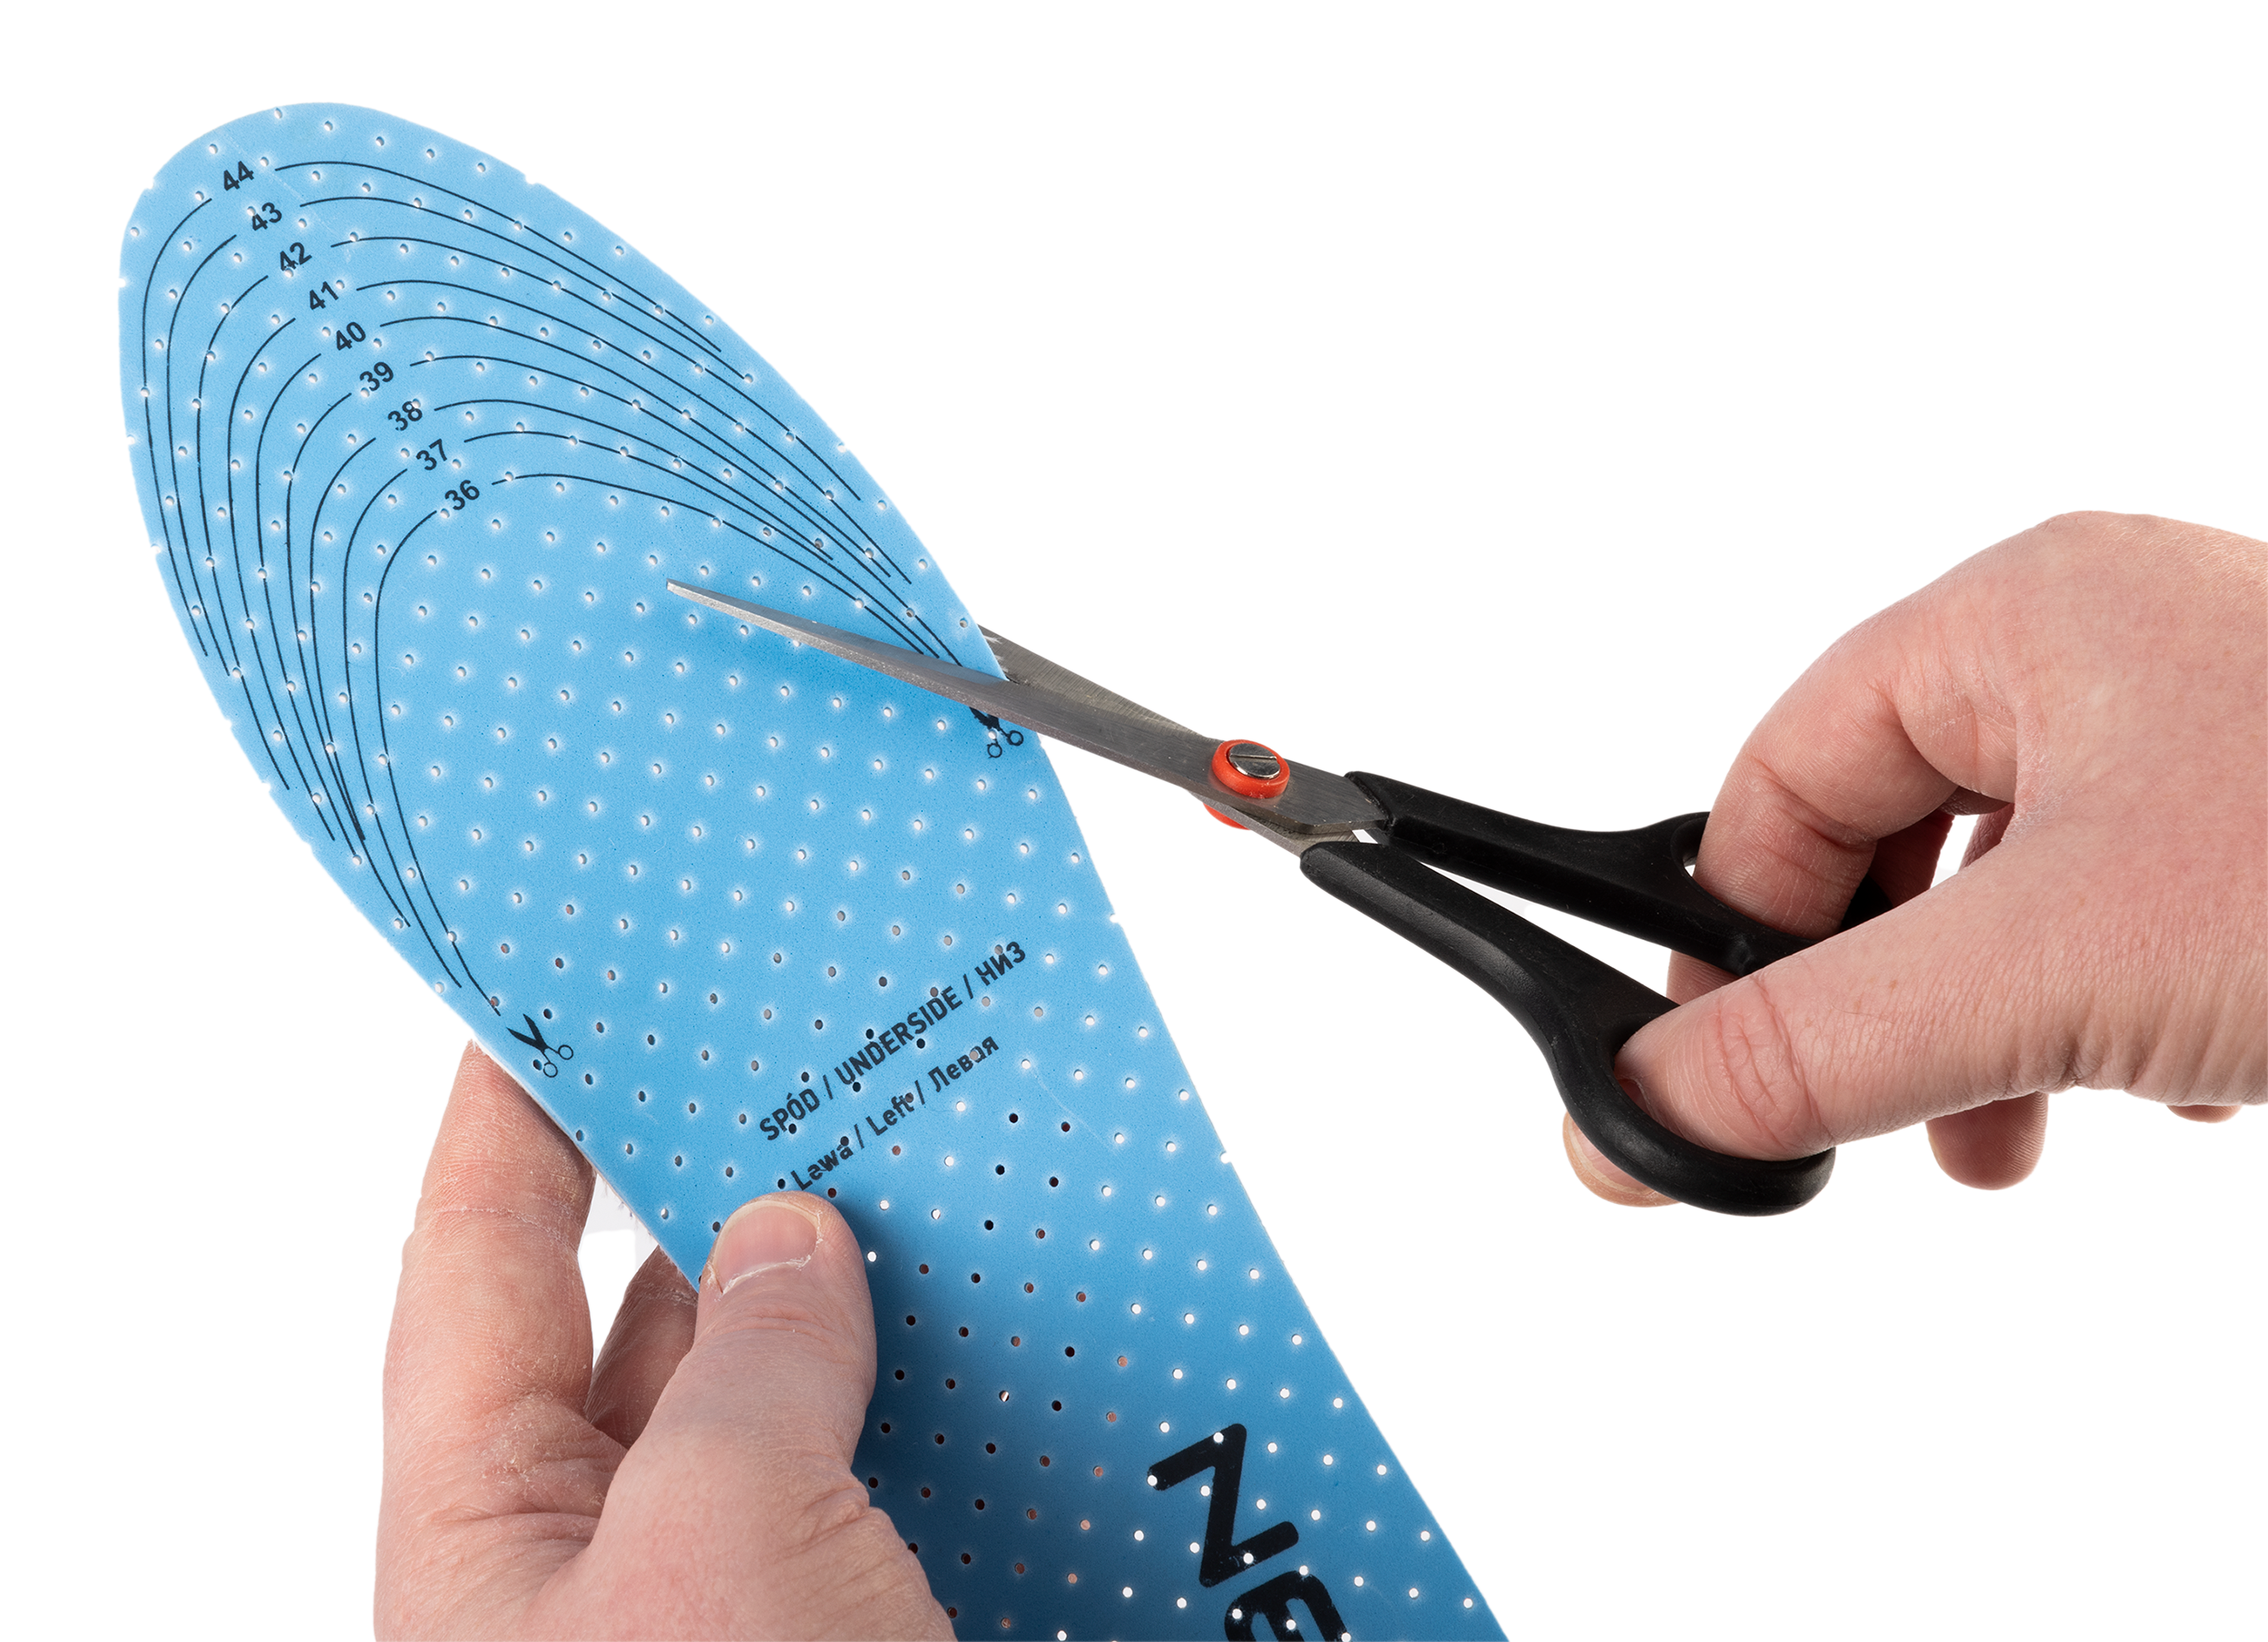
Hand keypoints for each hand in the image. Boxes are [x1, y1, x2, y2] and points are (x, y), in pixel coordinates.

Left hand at [378, 1045, 948, 1637]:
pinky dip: (942, 1419)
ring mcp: (719, 1606)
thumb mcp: (725, 1533)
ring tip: (941, 1196)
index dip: (511, 1119)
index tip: (562, 996)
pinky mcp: (832, 1630)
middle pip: (642, 1325)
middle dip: (725, 1197)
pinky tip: (1016, 1355)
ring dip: (859, 1317)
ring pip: (779, 1413)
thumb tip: (789, 1236)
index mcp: (485, 1532)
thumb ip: (752, 1364)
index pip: (476, 1264)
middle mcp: (591, 1566)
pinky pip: (878, 1492)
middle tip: (806, 1070)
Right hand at [1569, 511, 2265, 1205]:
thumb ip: (1824, 1044)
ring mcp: (2205, 735)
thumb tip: (1640, 1103)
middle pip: (1885, 840)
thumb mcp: (2054, 970)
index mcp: (2025, 613)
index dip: (1728, 930)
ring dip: (1987, 1033)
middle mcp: (2105, 650)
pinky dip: (2108, 1015)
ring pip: (2006, 895)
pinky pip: (2121, 920)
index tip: (1714, 1063)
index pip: (1781, 774)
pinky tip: (2167, 1084)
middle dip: (1874, 1003)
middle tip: (1868, 1112)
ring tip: (2008, 1137)